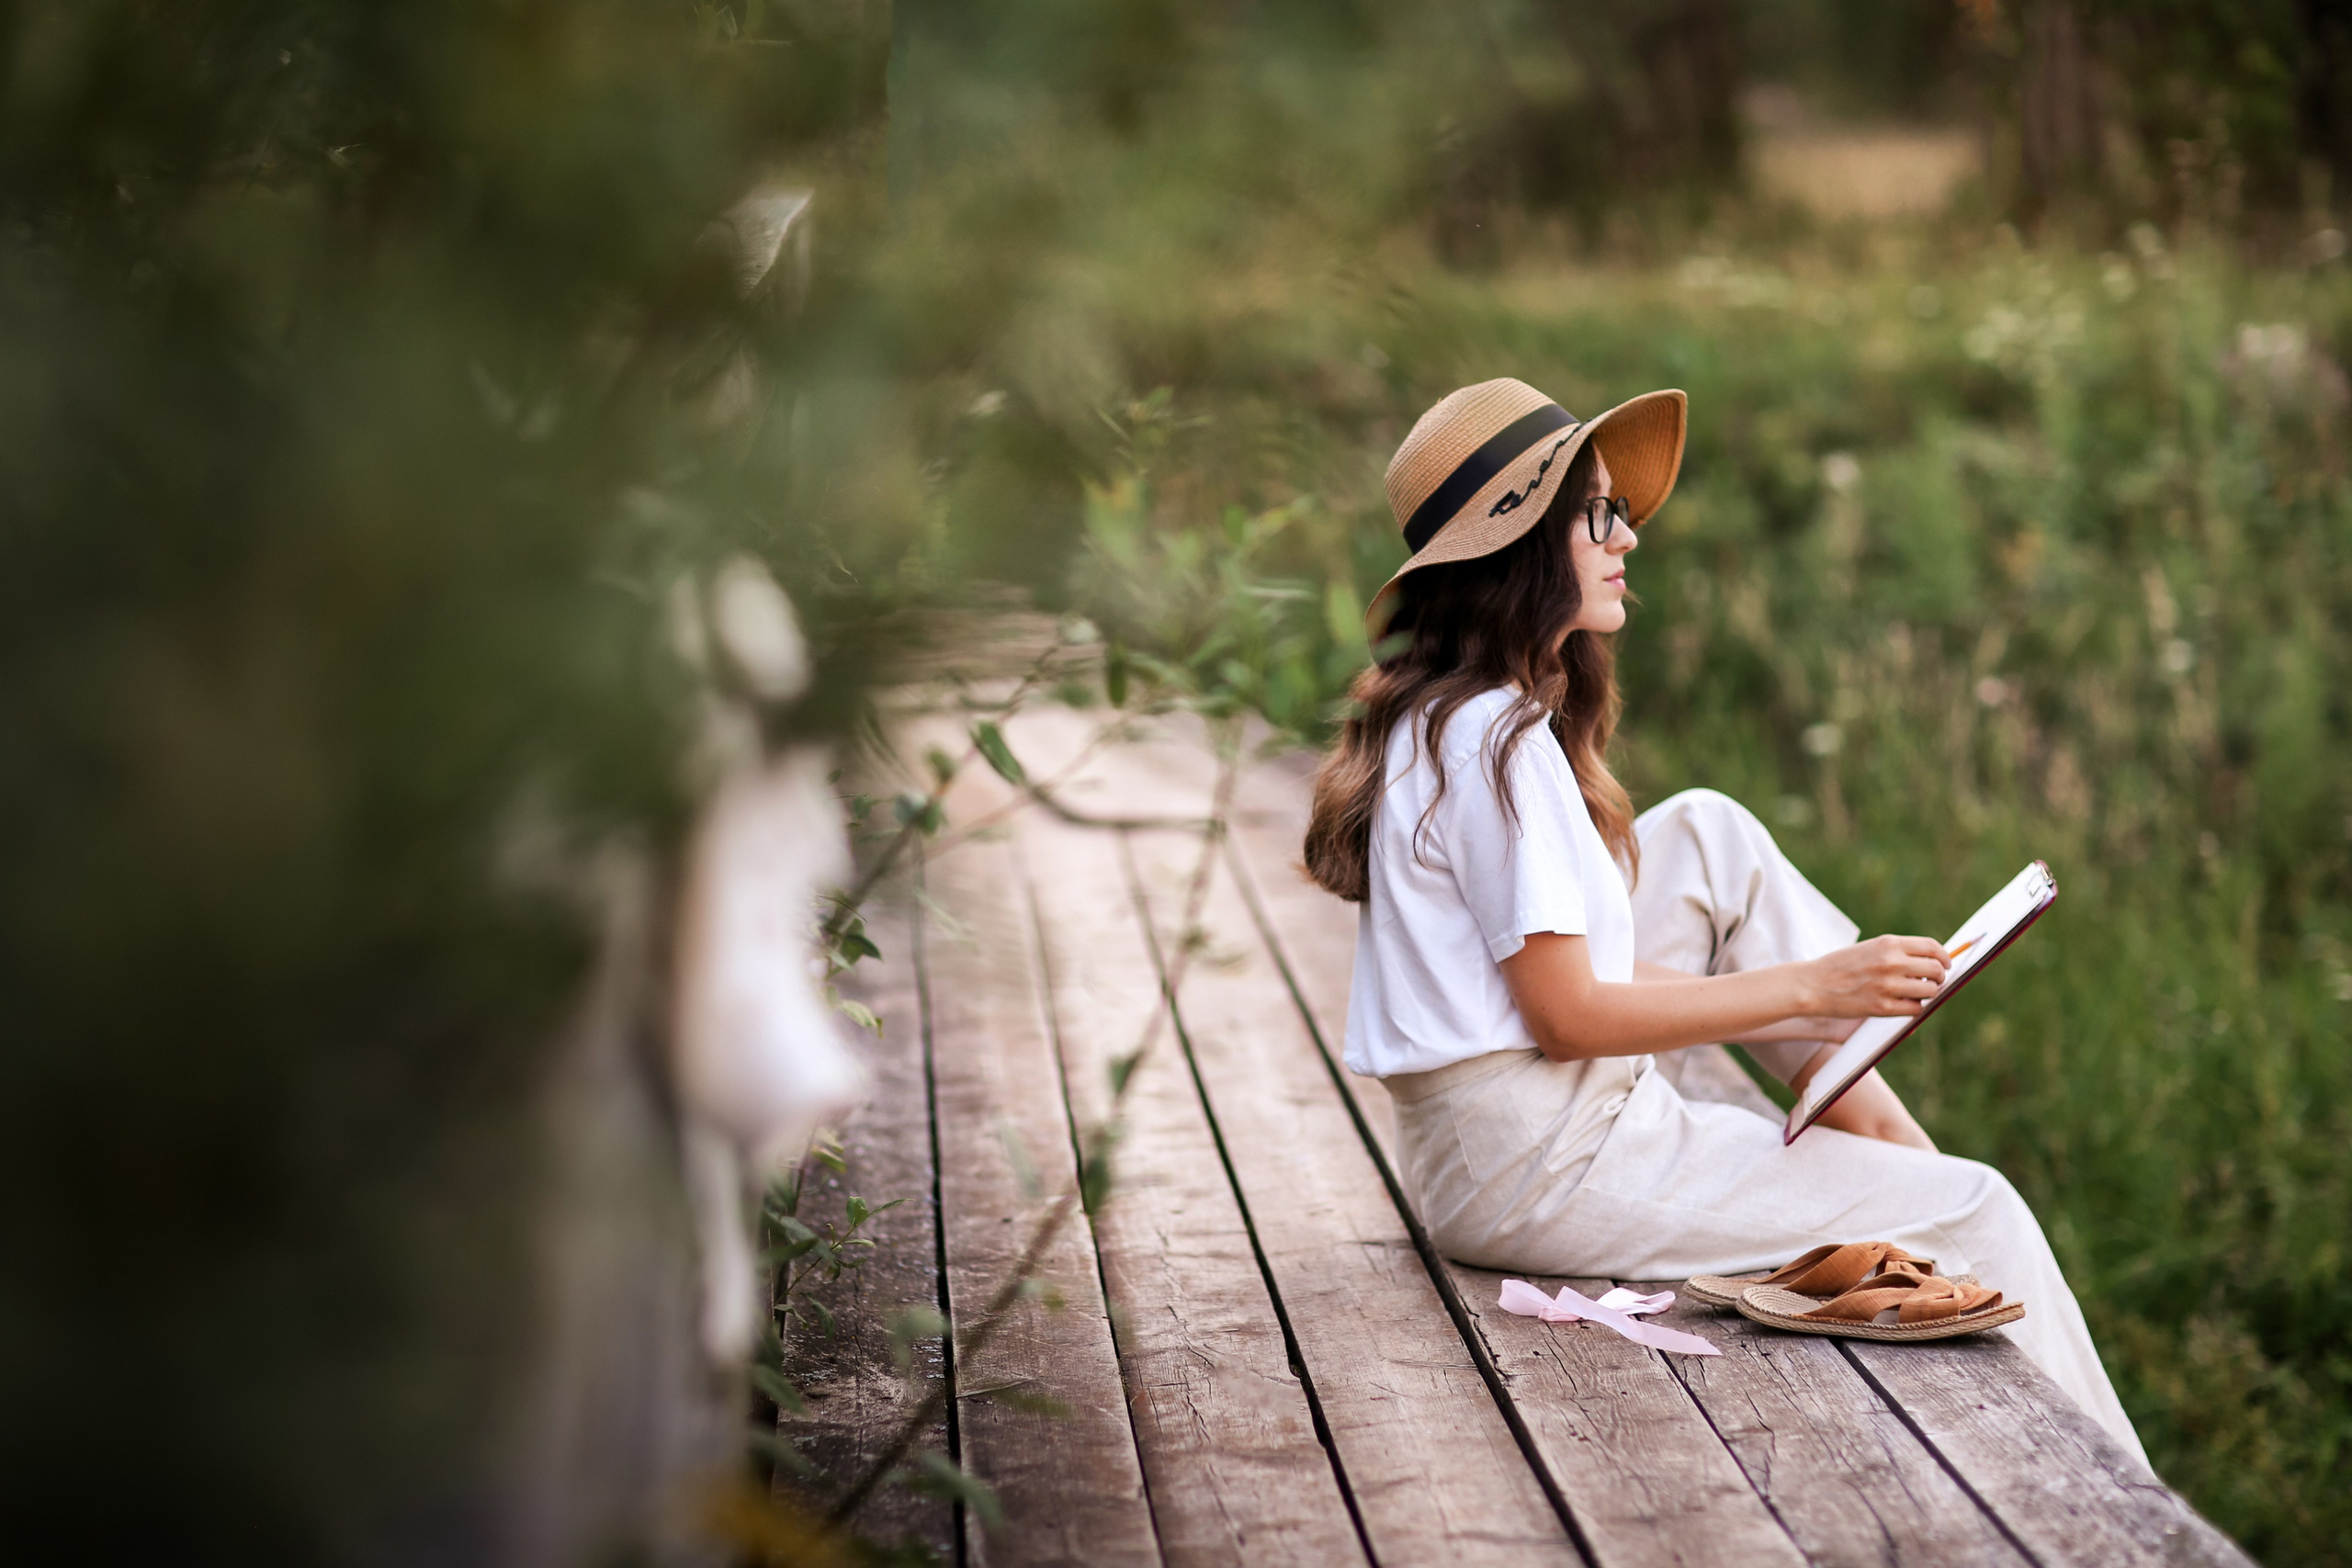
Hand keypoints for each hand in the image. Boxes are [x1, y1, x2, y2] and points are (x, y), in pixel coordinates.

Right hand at [1796, 936, 1947, 1017]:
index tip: (1946, 964)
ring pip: (1929, 991)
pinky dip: (1913, 1007)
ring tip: (1914, 993)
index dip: (1944, 957)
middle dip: (1939, 977)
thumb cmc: (1841, 966)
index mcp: (1888, 944)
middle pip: (1935, 970)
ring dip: (1927, 994)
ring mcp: (1888, 986)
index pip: (1932, 947)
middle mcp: (1891, 962)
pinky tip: (1902, 1004)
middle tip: (1932, 982)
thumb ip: (1897, 952)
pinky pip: (1914, 1009)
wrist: (1812, 984)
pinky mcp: (1882, 1007)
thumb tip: (1930, 962)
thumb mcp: (1870, 949)